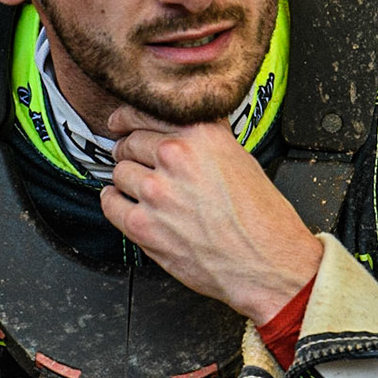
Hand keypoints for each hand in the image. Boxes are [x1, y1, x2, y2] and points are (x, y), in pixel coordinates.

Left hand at [99, 106, 322, 323]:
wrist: (266, 264)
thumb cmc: (262, 220)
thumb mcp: (241, 159)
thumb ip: (205, 140)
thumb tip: (183, 130)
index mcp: (200, 135)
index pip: (144, 113)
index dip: (127, 119)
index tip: (121, 124)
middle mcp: (175, 158)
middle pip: (128, 144)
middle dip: (131, 154)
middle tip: (137, 163)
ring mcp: (155, 192)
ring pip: (119, 173)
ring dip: (126, 181)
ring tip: (141, 190)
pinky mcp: (143, 225)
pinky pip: (110, 204)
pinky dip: (114, 203)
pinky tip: (124, 204)